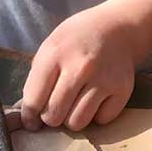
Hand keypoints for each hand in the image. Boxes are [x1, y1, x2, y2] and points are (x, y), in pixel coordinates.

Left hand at [20, 6, 139, 131]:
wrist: (116, 27)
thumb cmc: (76, 41)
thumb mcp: (49, 48)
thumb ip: (37, 79)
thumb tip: (29, 115)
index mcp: (55, 55)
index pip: (33, 100)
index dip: (29, 116)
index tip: (31, 121)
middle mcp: (80, 67)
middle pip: (54, 116)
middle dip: (51, 117)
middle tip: (57, 108)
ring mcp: (103, 79)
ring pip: (77, 123)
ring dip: (73, 119)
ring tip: (75, 104)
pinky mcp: (122, 89)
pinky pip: (101, 120)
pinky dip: (97, 115)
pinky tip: (96, 99)